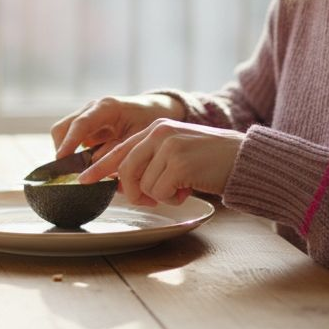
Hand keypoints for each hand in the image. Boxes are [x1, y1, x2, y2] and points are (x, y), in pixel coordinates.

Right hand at [50, 93, 185, 159]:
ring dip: (68, 153)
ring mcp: (86, 116)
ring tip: (80, 171)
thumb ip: (116, 152)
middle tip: (69, 172)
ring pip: (64, 134)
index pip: (80, 124)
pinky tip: (87, 165)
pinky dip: (75, 153)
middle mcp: (91, 108)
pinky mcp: (87, 125)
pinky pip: (72, 139)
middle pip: (62, 128)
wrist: (155, 109)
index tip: (62, 160)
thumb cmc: (149, 121)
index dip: (69, 143)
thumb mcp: (137, 138)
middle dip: (62, 150)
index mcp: (106, 107)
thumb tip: (93, 166)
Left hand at [77, 119, 244, 205]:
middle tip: (148, 200)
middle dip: (132, 192)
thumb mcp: (177, 152)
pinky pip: (159, 192)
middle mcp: (159, 132)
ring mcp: (169, 146)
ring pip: (143, 185)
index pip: (120, 149)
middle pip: (126, 171)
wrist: (245, 159)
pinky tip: (189, 188)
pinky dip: (173, 198)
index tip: (83, 180)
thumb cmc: (212, 161)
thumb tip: (123, 184)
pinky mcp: (179, 162)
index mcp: (156, 128)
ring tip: (182, 187)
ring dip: (161, 195)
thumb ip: (151, 161)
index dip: (100, 167)